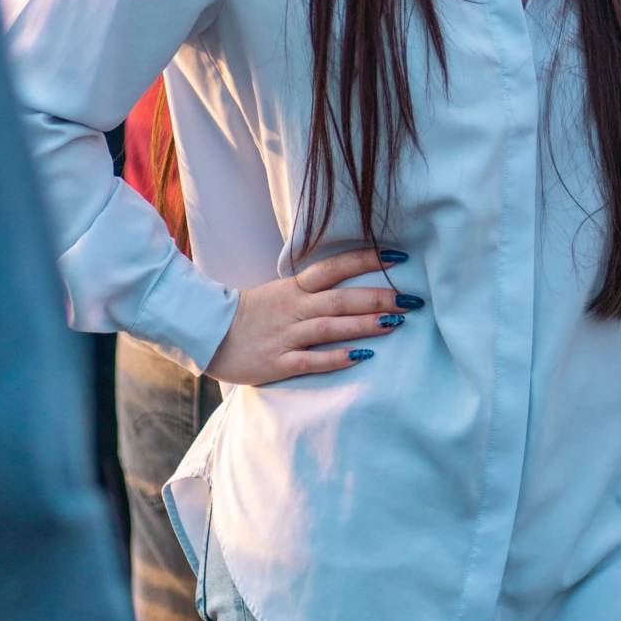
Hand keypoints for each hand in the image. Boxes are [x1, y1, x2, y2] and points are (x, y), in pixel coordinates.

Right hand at [206, 245, 405, 385]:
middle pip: (341, 298)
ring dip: (364, 324)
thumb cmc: (250, 314)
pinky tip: (362, 357)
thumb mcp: (281, 292)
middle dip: (378, 297)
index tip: (398, 257)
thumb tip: (350, 283)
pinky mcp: (277, 362)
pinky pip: (311, 360)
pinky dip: (337, 358)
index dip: (366, 260)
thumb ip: (312, 290)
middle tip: (412, 299)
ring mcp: (286, 335)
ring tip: (395, 322)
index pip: (335, 267)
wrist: (208, 333)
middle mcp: (294, 308)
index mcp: (294, 287)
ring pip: (330, 327)